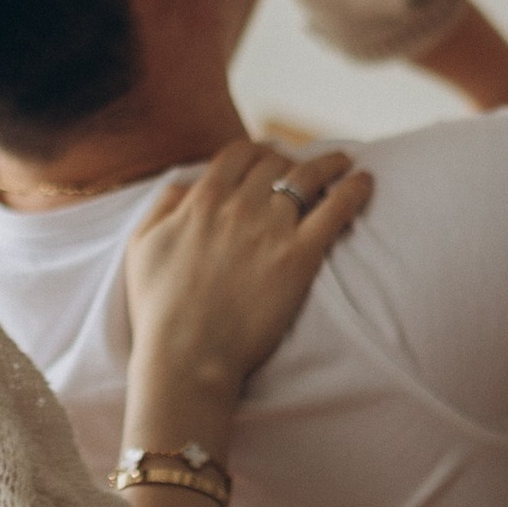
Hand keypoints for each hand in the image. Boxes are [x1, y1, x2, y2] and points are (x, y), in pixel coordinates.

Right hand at [121, 140, 372, 398]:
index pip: (238, 154)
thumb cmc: (160, 309)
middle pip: (276, 163)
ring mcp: (272, 229)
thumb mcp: (142, 246)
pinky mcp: (300, 257)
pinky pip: (336, 209)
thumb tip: (186, 186)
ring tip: (345, 162)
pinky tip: (365, 183)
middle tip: (309, 166)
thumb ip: (163, 206)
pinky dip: (354, 190)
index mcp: (201, 200)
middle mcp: (239, 205)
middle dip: (293, 160)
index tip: (270, 157)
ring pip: (308, 177)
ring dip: (330, 163)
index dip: (258, 151)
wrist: (188, 355)